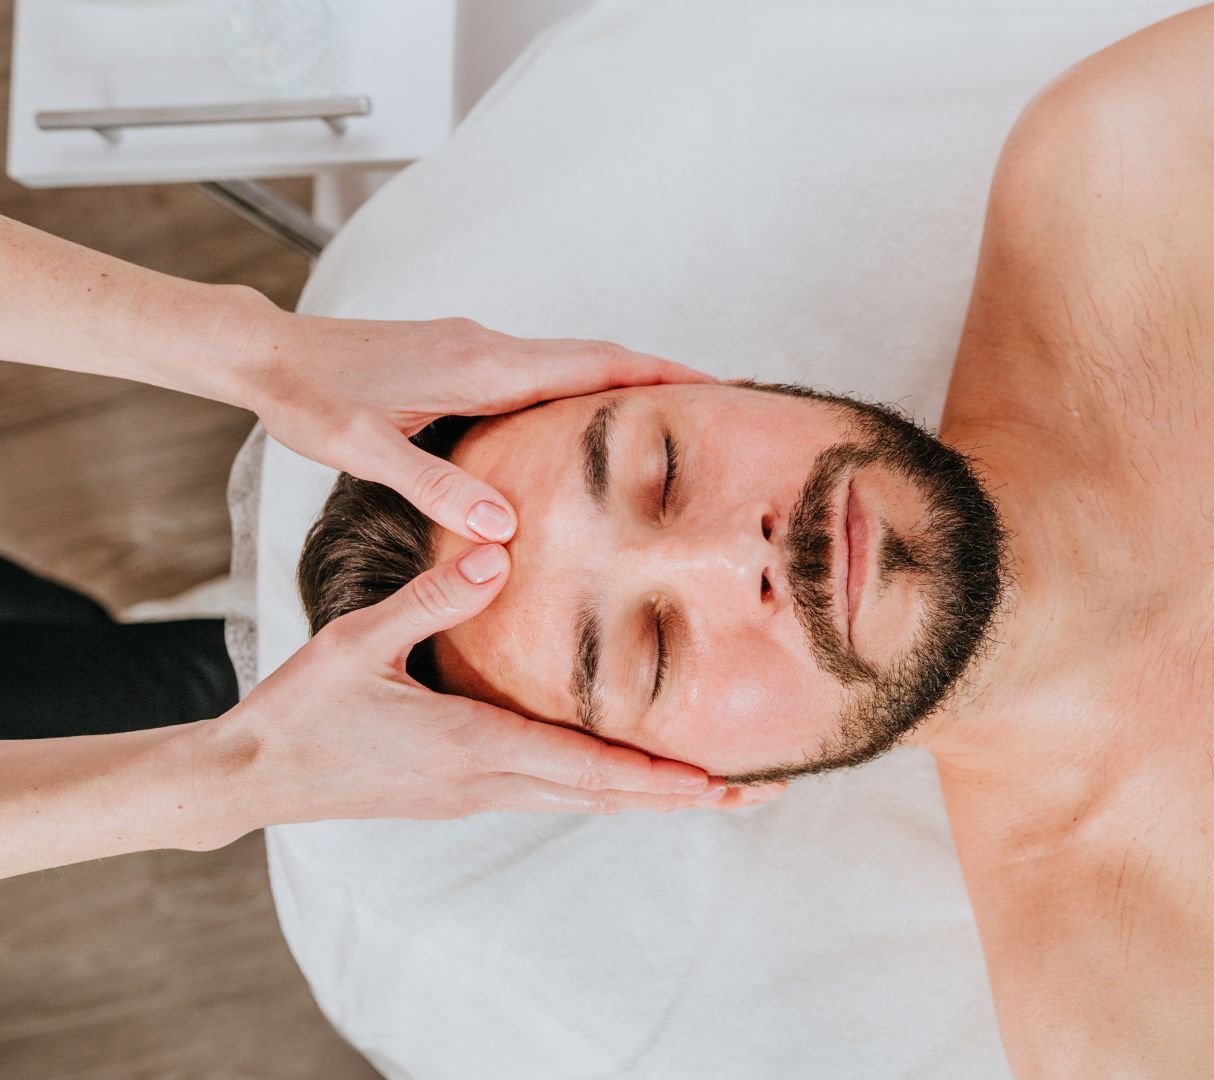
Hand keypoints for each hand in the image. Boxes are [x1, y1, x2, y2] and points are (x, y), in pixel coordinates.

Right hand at [190, 543, 781, 841]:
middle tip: (754, 793)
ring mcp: (477, 795)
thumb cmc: (302, 708)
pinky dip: (608, 790)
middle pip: (604, 796)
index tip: (713, 781)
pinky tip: (634, 780)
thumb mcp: (358, 641)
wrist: (249, 777)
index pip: (582, 766)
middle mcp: (486, 782)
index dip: (652, 776)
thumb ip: (430, 598)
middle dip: (681, 797)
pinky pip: (555, 794)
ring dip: (652, 798)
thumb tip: (496, 553)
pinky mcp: (465, 794)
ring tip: (719, 791)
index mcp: (470, 746)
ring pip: (585, 802)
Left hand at [231, 304, 712, 542]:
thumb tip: (504, 529)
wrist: (265, 353)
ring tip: (673, 413)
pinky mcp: (461, 357)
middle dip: (661, 376)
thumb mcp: (365, 452)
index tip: (716, 386)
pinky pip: (543, 368)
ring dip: (624, 380)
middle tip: (720, 401)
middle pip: (597, 357)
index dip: (658, 375)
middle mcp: (488, 349)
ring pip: (571, 361)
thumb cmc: (310, 399)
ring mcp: (476, 349)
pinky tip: (589, 419)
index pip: (592, 365)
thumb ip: (436, 485)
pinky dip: (584, 385)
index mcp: (481, 368)